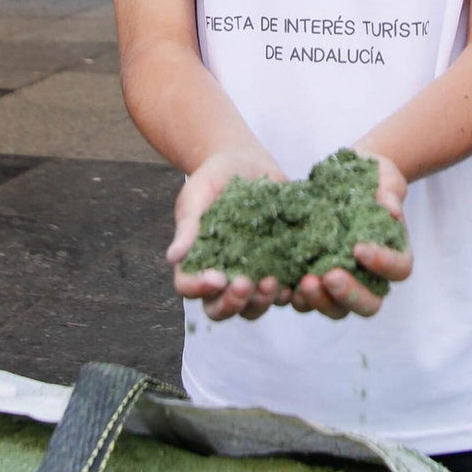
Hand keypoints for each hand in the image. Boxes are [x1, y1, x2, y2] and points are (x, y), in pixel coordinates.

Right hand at [168, 148, 289, 322]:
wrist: (246, 163)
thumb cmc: (214, 178)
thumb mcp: (198, 195)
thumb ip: (188, 226)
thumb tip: (172, 257)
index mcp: (195, 262)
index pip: (188, 287)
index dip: (199, 288)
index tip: (216, 277)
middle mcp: (221, 277)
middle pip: (220, 309)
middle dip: (232, 303)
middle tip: (244, 284)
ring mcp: (251, 276)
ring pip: (253, 307)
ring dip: (262, 302)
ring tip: (272, 282)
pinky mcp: (278, 268)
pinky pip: (285, 292)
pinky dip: (291, 293)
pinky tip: (299, 281)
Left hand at [291, 152, 412, 321]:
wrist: (341, 179)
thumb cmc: (370, 178)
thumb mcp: (384, 175)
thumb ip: (390, 190)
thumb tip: (391, 209)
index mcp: (395, 253)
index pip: (399, 269)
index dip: (383, 264)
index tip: (359, 248)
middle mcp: (371, 277)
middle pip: (370, 304)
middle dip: (350, 294)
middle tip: (329, 276)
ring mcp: (343, 284)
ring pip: (338, 310)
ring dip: (322, 301)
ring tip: (304, 282)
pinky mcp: (316, 282)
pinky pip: (308, 302)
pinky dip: (298, 299)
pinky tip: (285, 287)